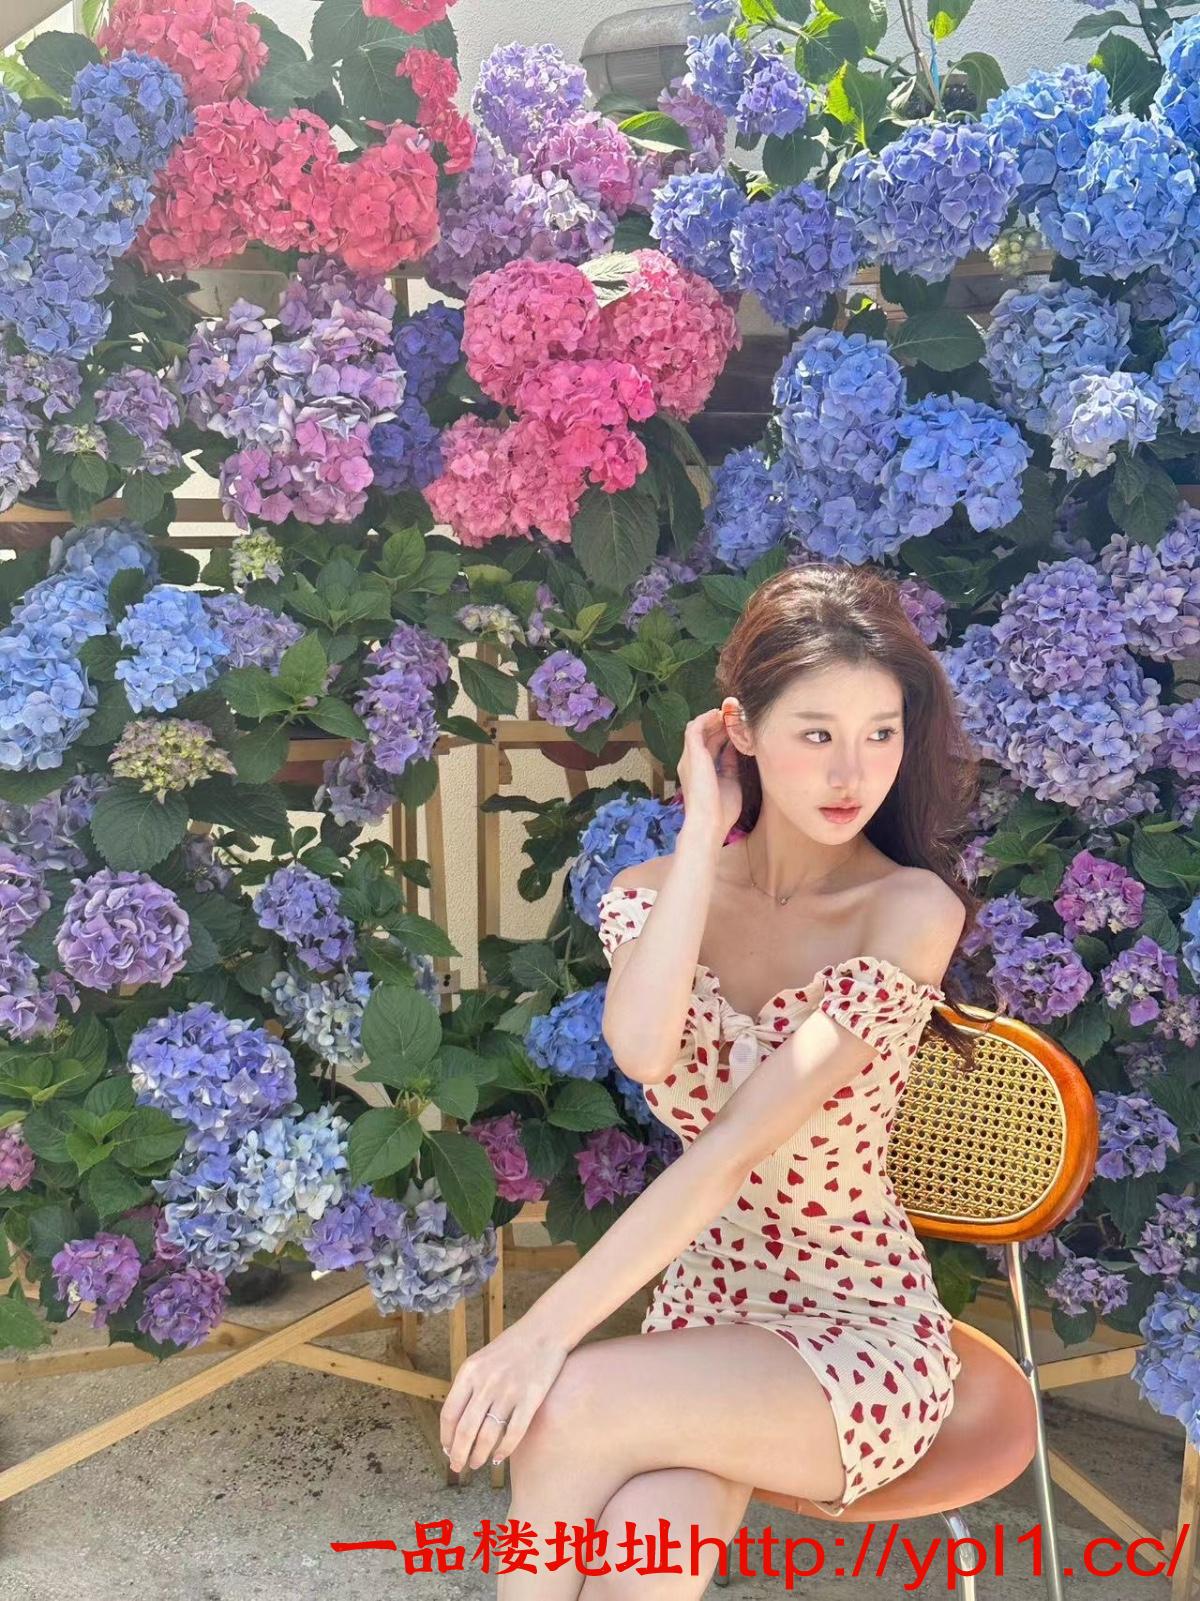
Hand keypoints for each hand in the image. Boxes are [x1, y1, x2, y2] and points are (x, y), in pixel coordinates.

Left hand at [439, 1317, 569, 1473]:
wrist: (545, 1330)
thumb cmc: (512, 1346)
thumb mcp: (482, 1359)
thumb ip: (469, 1386)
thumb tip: (457, 1422)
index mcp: (470, 1371)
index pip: (450, 1413)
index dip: (446, 1437)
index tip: (447, 1450)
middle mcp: (486, 1382)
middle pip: (466, 1430)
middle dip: (459, 1454)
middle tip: (458, 1467)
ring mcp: (509, 1391)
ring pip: (488, 1436)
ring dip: (480, 1455)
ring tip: (477, 1463)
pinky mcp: (531, 1398)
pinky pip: (514, 1433)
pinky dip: (505, 1450)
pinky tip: (500, 1457)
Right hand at [677, 708, 744, 842]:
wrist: (709, 821)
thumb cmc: (721, 810)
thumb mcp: (730, 781)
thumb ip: (730, 763)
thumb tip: (735, 747)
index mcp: (700, 770)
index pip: (710, 745)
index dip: (723, 733)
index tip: (738, 726)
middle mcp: (691, 761)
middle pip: (704, 734)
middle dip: (720, 723)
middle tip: (736, 714)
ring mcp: (689, 756)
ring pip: (698, 728)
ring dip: (713, 718)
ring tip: (729, 712)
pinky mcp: (692, 752)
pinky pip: (695, 727)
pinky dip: (707, 718)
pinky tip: (720, 714)